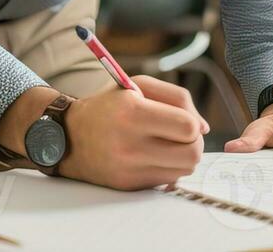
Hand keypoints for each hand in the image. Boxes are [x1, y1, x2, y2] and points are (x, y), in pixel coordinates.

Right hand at [60, 76, 208, 189]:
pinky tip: (153, 157)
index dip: (193, 124)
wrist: (69, 136)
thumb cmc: (110, 106)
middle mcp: (129, 144)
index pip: (187, 127)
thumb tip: (204, 128)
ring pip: (184, 170)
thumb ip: (178, 98)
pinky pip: (167, 180)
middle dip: (194, 143)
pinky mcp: (128, 186)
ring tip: (168, 145)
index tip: (185, 121)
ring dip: (183, 157)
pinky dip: (168, 169)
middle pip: (191, 154)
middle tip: (183, 136)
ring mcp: (128, 169)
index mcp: (132, 112)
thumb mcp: (138, 86)